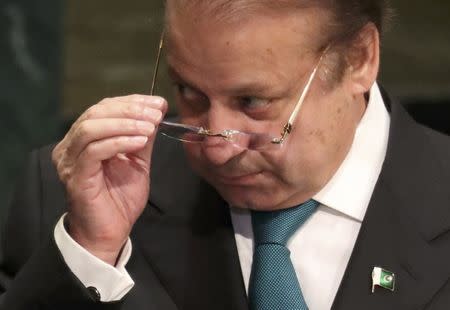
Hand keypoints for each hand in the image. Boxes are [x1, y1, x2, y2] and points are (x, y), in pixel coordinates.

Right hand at [52, 94, 166, 264]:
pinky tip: (140, 141)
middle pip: (96, 113)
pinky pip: (94, 150)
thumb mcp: (137, 161)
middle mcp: (71, 145)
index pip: (103, 108)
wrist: (110, 232)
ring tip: (150, 126)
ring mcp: (70, 160)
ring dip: (125, 123)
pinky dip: (119, 141)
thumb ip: (142, 137)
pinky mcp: (75, 175)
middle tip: (155, 112)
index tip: (157, 102)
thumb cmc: (121, 198)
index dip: (131, 102)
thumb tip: (155, 112)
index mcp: (84, 139)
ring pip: (92, 128)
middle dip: (129, 109)